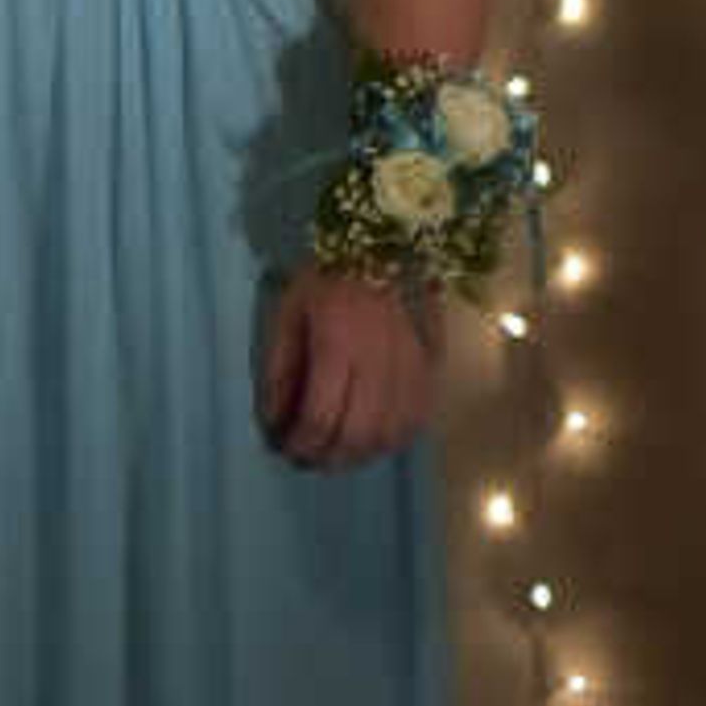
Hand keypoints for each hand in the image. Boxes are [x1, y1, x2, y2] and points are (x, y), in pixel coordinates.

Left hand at [258, 264, 443, 469]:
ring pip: (390, 434)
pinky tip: (372, 440)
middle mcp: (378, 361)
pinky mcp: (430, 368)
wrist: (381, 245)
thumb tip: (275, 421)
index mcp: (337, 345)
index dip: (301, 443)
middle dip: (328, 458)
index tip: (285, 448)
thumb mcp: (287, 315)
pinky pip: (416, 420)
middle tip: (309, 460)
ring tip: (336, 454)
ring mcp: (410, 367)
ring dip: (360, 455)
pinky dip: (392, 439)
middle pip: (357, 434)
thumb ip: (279, 371)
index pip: (321, 416)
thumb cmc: (324, 279)